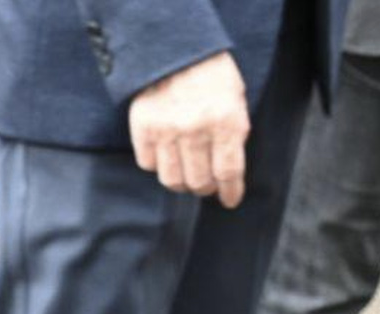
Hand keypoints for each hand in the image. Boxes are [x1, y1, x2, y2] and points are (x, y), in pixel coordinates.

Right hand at [128, 52, 251, 207]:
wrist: (176, 47)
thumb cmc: (211, 73)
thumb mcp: (236, 98)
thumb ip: (233, 133)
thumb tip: (228, 170)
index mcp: (226, 120)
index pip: (228, 172)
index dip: (230, 192)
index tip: (229, 200)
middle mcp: (195, 129)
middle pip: (199, 182)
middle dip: (205, 187)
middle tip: (207, 182)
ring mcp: (166, 130)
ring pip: (172, 179)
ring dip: (181, 181)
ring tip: (186, 172)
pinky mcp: (143, 128)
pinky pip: (149, 164)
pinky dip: (158, 164)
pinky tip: (166, 153)